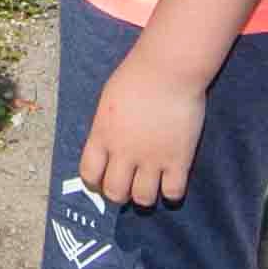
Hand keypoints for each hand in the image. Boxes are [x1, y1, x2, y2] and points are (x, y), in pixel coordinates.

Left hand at [77, 49, 208, 208]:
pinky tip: (173, 179)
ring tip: (152, 183)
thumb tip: (108, 146)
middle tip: (129, 183)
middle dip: (120, 193)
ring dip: (146, 196)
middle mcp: (124, 152)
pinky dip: (172, 191)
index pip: (89, 174)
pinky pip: (173, 193)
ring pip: (143, 199)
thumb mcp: (108, 101)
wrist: (169, 69)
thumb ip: (106, 128)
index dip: (95, 181)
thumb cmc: (138, 76)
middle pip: (115, 193)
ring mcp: (151, 158)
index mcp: (102, 135)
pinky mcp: (178, 159)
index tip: (103, 178)